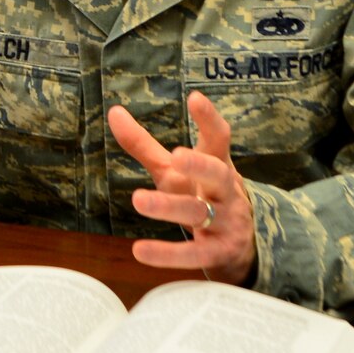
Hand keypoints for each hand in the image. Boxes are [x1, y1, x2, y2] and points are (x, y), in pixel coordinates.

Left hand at [107, 91, 254, 285]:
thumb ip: (144, 144)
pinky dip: (168, 254)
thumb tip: (114, 111)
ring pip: (199, 213)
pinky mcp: (217, 253)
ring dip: (170, 207)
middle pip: (217, 175)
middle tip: (177, 157)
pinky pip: (193, 254)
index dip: (209, 119)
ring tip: (139, 200)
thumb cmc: (200, 196)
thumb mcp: (174, 172)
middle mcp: (225, 191)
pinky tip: (140, 251)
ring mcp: (224, 223)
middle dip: (199, 166)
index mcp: (216, 165)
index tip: (195, 98)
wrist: (239, 247)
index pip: (218, 138)